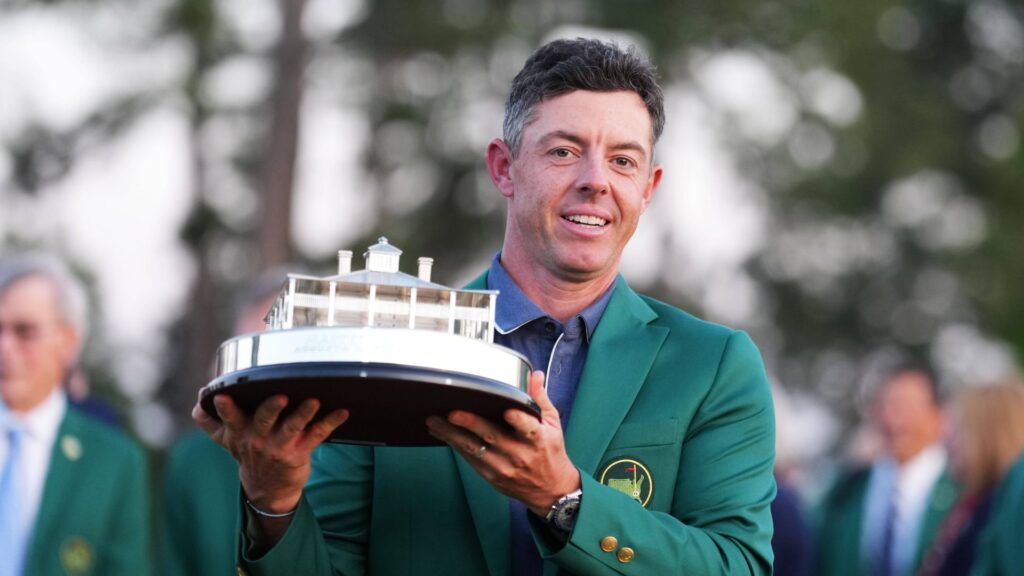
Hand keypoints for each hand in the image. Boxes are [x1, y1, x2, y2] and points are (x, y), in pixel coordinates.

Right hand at [192, 393, 348, 513]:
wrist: (267, 490)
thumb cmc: (249, 455)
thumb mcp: (227, 441)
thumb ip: (212, 422)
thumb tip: (197, 403)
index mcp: (240, 432)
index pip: (230, 419)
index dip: (225, 408)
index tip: (221, 396)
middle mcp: (259, 439)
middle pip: (263, 420)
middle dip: (271, 408)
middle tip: (280, 396)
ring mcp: (280, 447)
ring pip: (292, 427)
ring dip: (303, 413)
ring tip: (314, 401)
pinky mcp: (300, 452)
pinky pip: (317, 435)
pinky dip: (331, 423)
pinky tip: (342, 412)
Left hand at [425, 370, 579, 513]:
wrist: (550, 490)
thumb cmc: (550, 452)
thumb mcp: (552, 425)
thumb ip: (540, 399)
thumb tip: (534, 375)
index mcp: (538, 439)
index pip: (528, 428)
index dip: (518, 420)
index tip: (507, 411)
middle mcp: (519, 454)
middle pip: (492, 437)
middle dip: (470, 424)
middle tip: (452, 412)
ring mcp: (503, 467)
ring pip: (474, 449)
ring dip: (452, 435)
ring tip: (434, 422)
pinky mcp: (491, 476)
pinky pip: (469, 459)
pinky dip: (454, 446)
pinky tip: (442, 434)